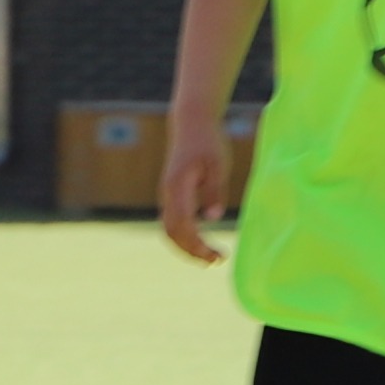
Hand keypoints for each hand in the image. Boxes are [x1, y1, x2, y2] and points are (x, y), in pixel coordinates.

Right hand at [154, 118, 233, 265]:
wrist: (191, 123)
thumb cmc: (208, 141)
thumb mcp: (218, 164)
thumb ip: (214, 191)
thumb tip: (213, 218)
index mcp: (177, 187)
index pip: (184, 226)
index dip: (199, 245)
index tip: (218, 255)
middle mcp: (167, 194)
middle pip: (172, 234)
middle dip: (192, 252)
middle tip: (216, 261)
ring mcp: (166, 195)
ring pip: (169, 230)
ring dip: (187, 247)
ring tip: (210, 257)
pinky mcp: (171, 194)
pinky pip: (172, 222)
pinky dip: (184, 237)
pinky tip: (202, 241)